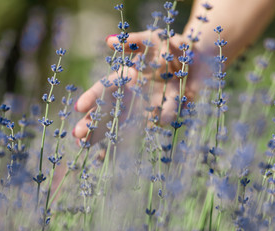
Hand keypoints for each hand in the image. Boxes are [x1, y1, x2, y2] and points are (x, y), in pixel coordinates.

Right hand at [72, 30, 203, 143]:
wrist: (197, 59)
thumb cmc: (171, 47)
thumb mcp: (152, 39)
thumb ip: (134, 41)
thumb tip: (109, 41)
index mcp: (128, 77)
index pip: (106, 88)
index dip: (93, 97)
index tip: (80, 108)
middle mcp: (135, 94)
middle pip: (110, 110)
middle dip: (94, 122)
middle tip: (77, 137)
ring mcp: (149, 105)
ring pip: (125, 122)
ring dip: (109, 133)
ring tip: (89, 146)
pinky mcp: (165, 112)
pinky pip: (154, 123)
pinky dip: (141, 131)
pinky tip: (124, 143)